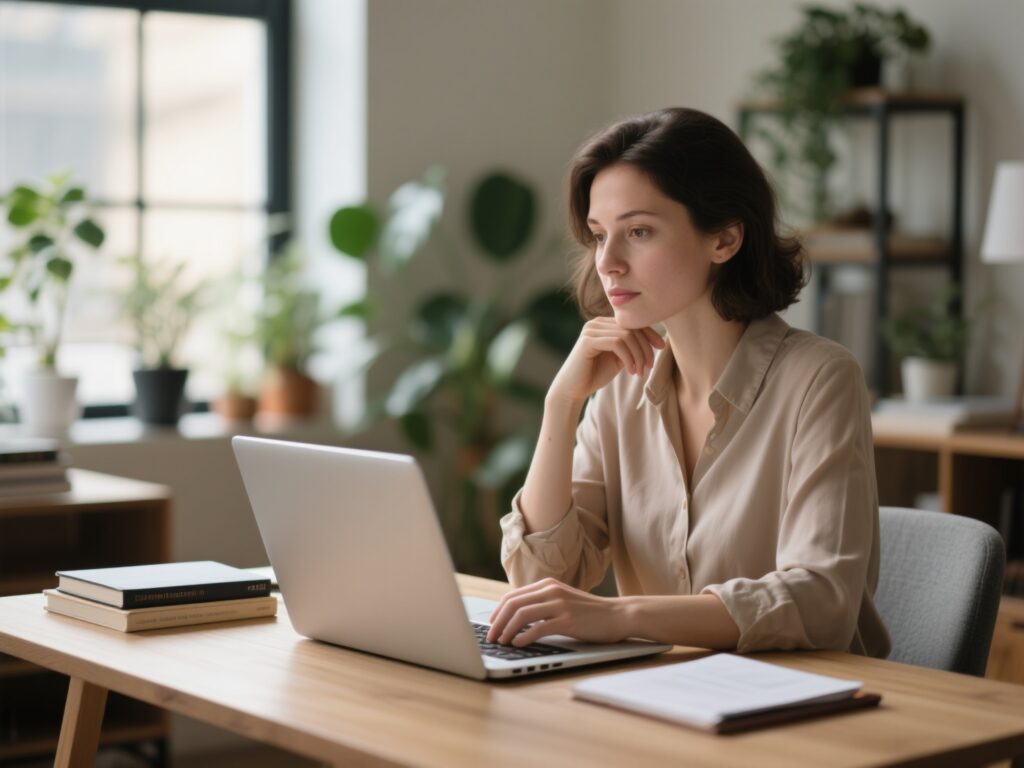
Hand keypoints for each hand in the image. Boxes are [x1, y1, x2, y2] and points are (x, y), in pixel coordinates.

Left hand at [486, 578, 627, 645]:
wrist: (617, 615)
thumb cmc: (589, 612)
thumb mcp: (562, 601)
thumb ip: (542, 603)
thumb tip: (516, 617)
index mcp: (548, 585)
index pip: (513, 596)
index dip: (498, 611)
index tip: (491, 625)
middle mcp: (551, 591)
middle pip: (513, 604)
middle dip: (497, 622)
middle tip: (491, 637)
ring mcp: (560, 604)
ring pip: (522, 615)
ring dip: (507, 630)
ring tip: (502, 642)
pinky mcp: (567, 620)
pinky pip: (538, 628)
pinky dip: (524, 637)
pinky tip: (519, 644)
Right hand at [548, 317, 664, 404]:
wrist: (573, 389)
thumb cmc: (595, 375)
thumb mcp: (619, 358)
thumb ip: (631, 347)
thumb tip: (655, 339)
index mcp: (604, 324)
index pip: (632, 323)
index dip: (650, 333)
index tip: (662, 347)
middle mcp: (596, 323)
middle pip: (632, 328)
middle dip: (645, 348)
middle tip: (648, 367)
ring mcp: (591, 330)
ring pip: (627, 336)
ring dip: (638, 355)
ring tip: (639, 372)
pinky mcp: (588, 340)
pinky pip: (617, 343)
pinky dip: (628, 358)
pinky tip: (630, 371)